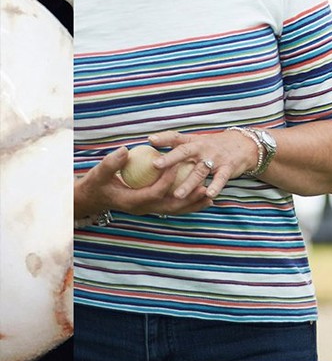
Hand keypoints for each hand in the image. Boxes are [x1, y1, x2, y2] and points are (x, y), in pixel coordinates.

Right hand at [75, 145, 214, 217]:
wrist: (92, 198)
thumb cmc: (96, 183)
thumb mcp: (99, 173)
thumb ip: (112, 163)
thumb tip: (126, 150)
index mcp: (132, 200)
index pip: (156, 192)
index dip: (169, 180)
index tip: (180, 164)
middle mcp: (143, 208)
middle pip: (170, 206)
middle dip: (189, 197)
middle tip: (206, 186)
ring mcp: (148, 210)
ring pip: (174, 210)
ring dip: (192, 204)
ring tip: (211, 196)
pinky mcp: (151, 207)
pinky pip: (172, 208)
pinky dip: (187, 205)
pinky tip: (201, 200)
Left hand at [149, 128, 259, 198]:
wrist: (245, 145)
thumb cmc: (214, 145)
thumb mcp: (197, 141)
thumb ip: (177, 143)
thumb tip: (150, 143)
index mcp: (194, 142)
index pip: (177, 137)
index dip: (164, 138)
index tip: (150, 140)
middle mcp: (203, 149)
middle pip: (185, 152)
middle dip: (171, 159)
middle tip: (156, 165)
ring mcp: (215, 159)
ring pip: (199, 171)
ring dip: (189, 183)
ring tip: (177, 195)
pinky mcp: (227, 168)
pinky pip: (220, 179)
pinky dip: (215, 186)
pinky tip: (209, 194)